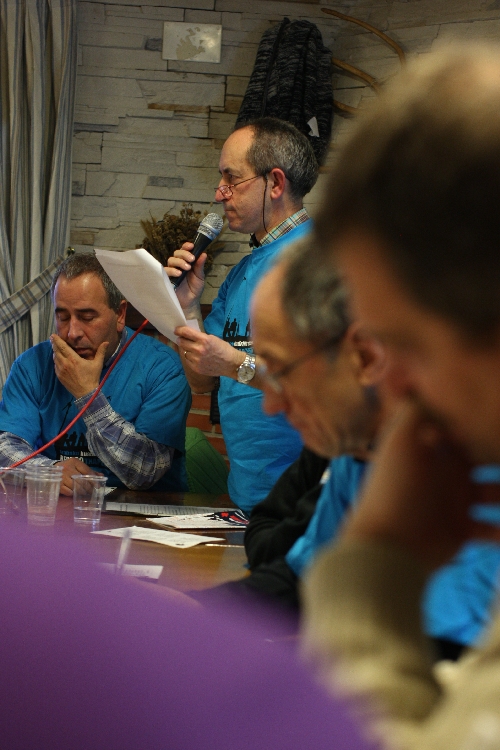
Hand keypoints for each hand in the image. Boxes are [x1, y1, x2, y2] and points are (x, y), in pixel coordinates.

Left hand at [50, 334, 106, 398]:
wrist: (85, 392)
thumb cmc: (92, 377)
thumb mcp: (97, 364)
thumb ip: (101, 352)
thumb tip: (106, 342)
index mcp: (73, 359)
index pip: (62, 347)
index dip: (57, 340)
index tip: (53, 335)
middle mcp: (65, 364)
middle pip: (56, 351)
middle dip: (54, 344)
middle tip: (52, 339)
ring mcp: (61, 370)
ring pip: (55, 358)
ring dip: (55, 352)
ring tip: (56, 348)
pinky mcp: (59, 376)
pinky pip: (55, 365)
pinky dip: (56, 360)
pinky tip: (58, 359)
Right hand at [54, 457, 97, 495]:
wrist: (50, 472)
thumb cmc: (67, 469)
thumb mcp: (77, 466)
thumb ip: (89, 471)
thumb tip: (101, 476)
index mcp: (74, 462)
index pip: (87, 471)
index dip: (94, 480)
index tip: (98, 486)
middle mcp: (67, 468)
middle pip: (82, 480)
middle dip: (89, 488)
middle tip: (92, 492)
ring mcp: (62, 477)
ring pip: (76, 487)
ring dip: (82, 492)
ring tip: (85, 493)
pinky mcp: (58, 485)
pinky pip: (69, 492)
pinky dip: (73, 494)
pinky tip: (75, 494)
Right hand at [166, 243, 205, 310]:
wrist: (190, 303)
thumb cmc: (194, 289)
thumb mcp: (200, 277)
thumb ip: (200, 266)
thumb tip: (203, 254)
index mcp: (186, 262)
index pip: (184, 251)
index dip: (186, 246)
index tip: (191, 246)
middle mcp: (178, 265)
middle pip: (177, 253)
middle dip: (184, 254)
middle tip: (191, 259)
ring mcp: (172, 271)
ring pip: (171, 260)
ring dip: (179, 262)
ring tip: (187, 268)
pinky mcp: (166, 278)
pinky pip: (165, 271)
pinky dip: (172, 270)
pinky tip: (179, 273)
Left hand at [175, 326, 242, 377]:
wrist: (231, 364)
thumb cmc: (223, 349)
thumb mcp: (213, 338)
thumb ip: (200, 337)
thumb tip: (188, 335)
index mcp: (204, 340)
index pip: (186, 332)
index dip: (179, 330)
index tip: (176, 330)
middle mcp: (199, 350)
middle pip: (182, 342)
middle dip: (181, 339)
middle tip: (181, 339)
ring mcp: (197, 360)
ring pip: (184, 352)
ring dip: (187, 350)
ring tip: (193, 349)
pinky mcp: (196, 368)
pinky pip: (187, 360)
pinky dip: (190, 358)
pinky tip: (196, 357)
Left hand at [342, 401, 499, 570]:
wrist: (387, 544)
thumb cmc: (395, 487)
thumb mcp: (401, 438)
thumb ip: (417, 407)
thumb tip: (433, 379)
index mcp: (432, 444)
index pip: (464, 425)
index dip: (483, 420)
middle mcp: (447, 468)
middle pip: (485, 456)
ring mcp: (456, 499)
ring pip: (497, 491)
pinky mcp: (464, 528)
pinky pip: (494, 527)